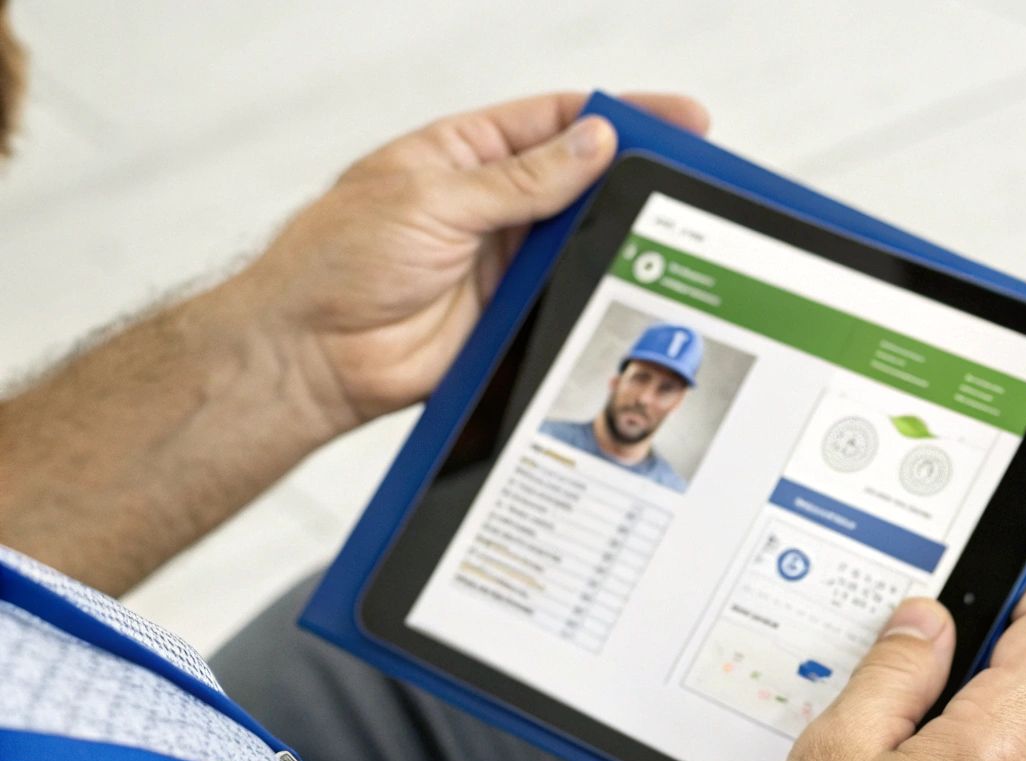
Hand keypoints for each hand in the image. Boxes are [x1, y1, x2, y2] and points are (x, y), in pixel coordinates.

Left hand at [229, 91, 708, 428]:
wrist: (311, 356)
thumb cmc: (336, 263)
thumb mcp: (432, 200)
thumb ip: (521, 179)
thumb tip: (594, 144)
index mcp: (464, 153)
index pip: (557, 121)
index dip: (619, 116)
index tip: (677, 120)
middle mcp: (488, 202)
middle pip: (581, 178)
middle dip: (634, 175)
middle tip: (691, 175)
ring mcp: (503, 258)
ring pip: (582, 237)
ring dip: (619, 234)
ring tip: (669, 229)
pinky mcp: (510, 310)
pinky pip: (568, 294)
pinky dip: (598, 288)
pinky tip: (629, 280)